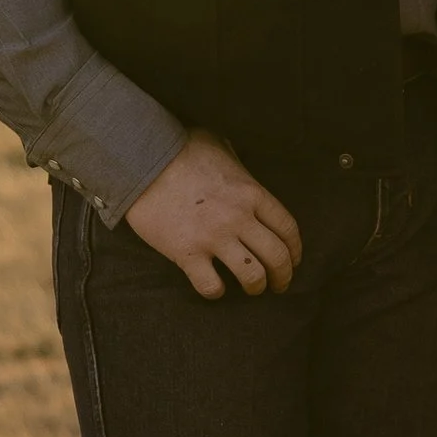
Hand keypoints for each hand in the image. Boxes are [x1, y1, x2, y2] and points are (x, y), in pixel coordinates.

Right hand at [123, 131, 302, 300]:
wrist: (141, 160)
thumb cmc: (180, 149)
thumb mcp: (218, 145)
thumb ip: (235, 159)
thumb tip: (238, 163)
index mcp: (251, 192)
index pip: (287, 228)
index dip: (295, 250)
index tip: (293, 261)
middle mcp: (239, 217)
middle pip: (277, 256)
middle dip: (283, 276)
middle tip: (279, 285)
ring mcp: (214, 237)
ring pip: (252, 276)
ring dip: (257, 287)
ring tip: (252, 289)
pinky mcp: (187, 253)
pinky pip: (211, 286)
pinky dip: (216, 291)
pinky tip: (215, 287)